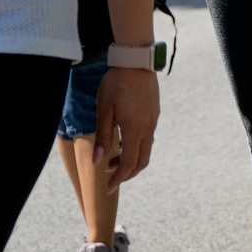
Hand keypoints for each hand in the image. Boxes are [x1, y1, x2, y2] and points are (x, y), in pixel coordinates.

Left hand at [90, 65, 157, 187]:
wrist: (136, 63)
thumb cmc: (116, 84)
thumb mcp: (104, 110)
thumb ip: (103, 136)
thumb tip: (97, 160)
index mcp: (134, 130)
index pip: (129, 164)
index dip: (119, 179)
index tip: (108, 189)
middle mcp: (147, 129)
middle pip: (141, 162)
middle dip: (126, 174)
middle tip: (111, 178)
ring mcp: (152, 122)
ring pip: (145, 151)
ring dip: (131, 161)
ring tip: (113, 160)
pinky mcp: (153, 115)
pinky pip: (147, 138)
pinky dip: (136, 148)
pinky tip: (123, 141)